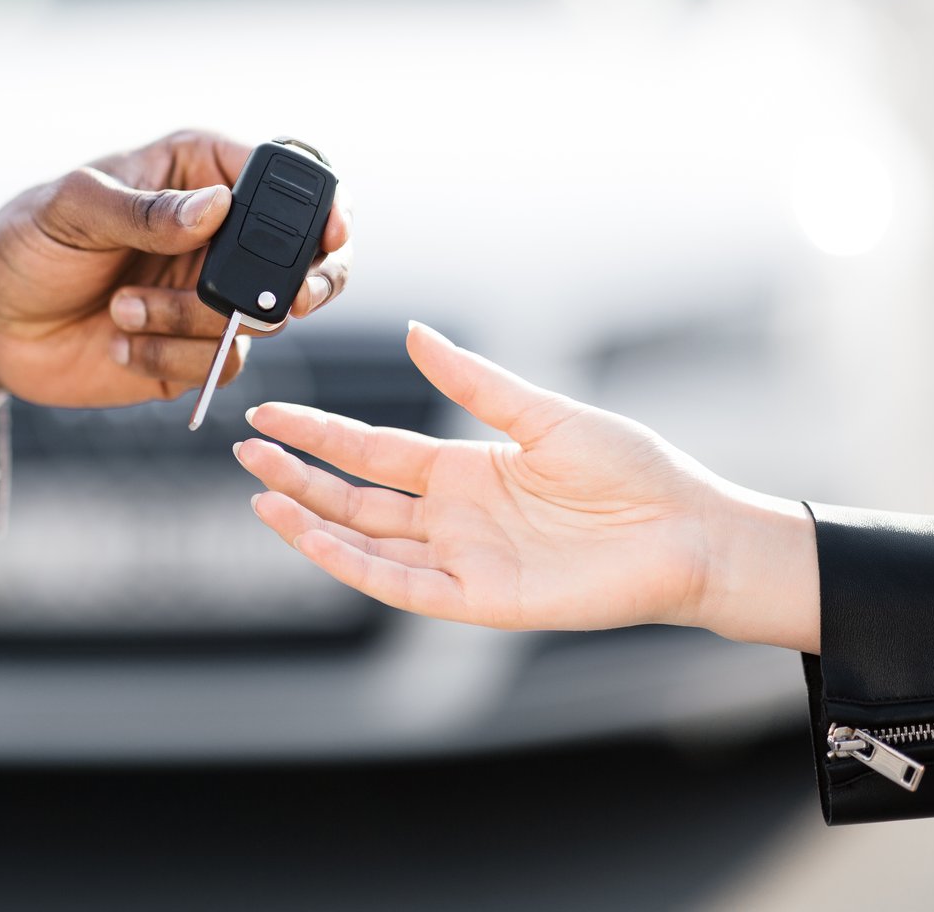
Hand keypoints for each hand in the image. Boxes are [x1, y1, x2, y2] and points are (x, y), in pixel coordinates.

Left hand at [0, 131, 352, 410]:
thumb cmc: (27, 243)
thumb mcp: (72, 209)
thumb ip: (144, 209)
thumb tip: (216, 206)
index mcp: (199, 172)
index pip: (283, 176)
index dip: (321, 204)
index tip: (331, 235)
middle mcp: (219, 232)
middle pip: (309, 254)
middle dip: (307, 281)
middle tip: (286, 302)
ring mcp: (213, 292)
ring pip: (263, 316)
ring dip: (193, 321)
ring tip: (121, 310)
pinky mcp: (198, 348)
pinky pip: (225, 362)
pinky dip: (173, 358)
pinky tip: (121, 343)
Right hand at [233, 323, 819, 651]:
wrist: (690, 531)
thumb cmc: (632, 471)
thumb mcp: (543, 413)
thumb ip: (473, 380)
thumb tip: (413, 333)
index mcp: (466, 469)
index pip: (372, 450)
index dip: (318, 432)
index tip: (269, 412)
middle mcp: (454, 517)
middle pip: (356, 496)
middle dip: (298, 474)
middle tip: (244, 449)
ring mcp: (462, 560)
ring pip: (366, 542)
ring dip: (311, 520)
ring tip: (260, 495)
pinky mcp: (480, 599)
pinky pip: (401, 585)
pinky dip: (353, 562)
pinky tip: (314, 535)